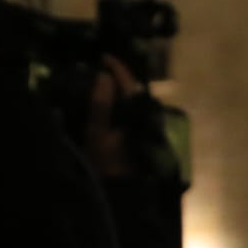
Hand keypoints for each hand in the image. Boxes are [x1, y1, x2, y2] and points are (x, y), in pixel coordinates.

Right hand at [84, 54, 142, 179]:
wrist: (123, 191)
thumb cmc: (109, 162)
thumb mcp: (98, 133)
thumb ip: (101, 104)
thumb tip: (105, 76)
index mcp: (136, 112)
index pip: (129, 82)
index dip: (116, 67)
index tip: (103, 57)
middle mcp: (147, 116)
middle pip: (135, 89)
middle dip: (120, 77)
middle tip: (103, 68)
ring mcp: (148, 126)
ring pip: (137, 100)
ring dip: (123, 90)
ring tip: (106, 83)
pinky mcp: (145, 136)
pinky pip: (136, 111)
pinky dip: (125, 103)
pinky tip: (115, 104)